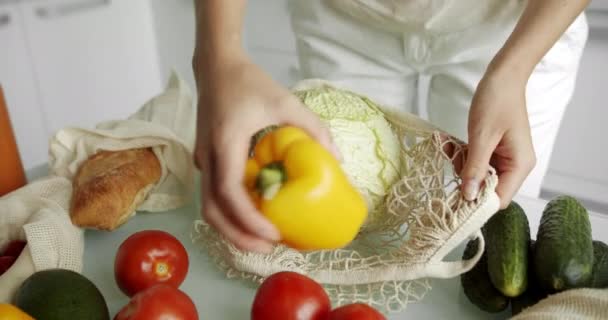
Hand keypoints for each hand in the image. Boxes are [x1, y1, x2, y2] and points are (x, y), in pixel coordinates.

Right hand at [194, 54, 339, 252]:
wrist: (216, 66)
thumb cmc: (249, 82)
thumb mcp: (286, 101)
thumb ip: (313, 129)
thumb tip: (337, 160)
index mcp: (225, 143)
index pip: (229, 193)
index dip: (248, 219)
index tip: (273, 234)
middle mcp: (207, 157)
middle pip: (212, 211)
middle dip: (237, 236)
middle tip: (268, 248)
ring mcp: (202, 160)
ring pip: (209, 207)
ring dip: (233, 228)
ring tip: (262, 239)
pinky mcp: (205, 160)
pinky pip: (214, 195)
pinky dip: (230, 212)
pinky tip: (254, 214)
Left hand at [460, 70, 535, 208]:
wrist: (503, 76)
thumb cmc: (496, 102)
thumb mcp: (481, 137)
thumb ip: (474, 168)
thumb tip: (468, 196)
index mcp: (519, 166)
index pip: (499, 199)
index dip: (477, 203)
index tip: (452, 199)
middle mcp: (515, 165)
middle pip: (487, 188)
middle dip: (464, 178)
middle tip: (449, 161)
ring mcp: (505, 157)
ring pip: (477, 174)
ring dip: (459, 163)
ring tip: (448, 145)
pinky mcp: (494, 150)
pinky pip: (475, 160)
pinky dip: (461, 154)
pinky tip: (448, 141)